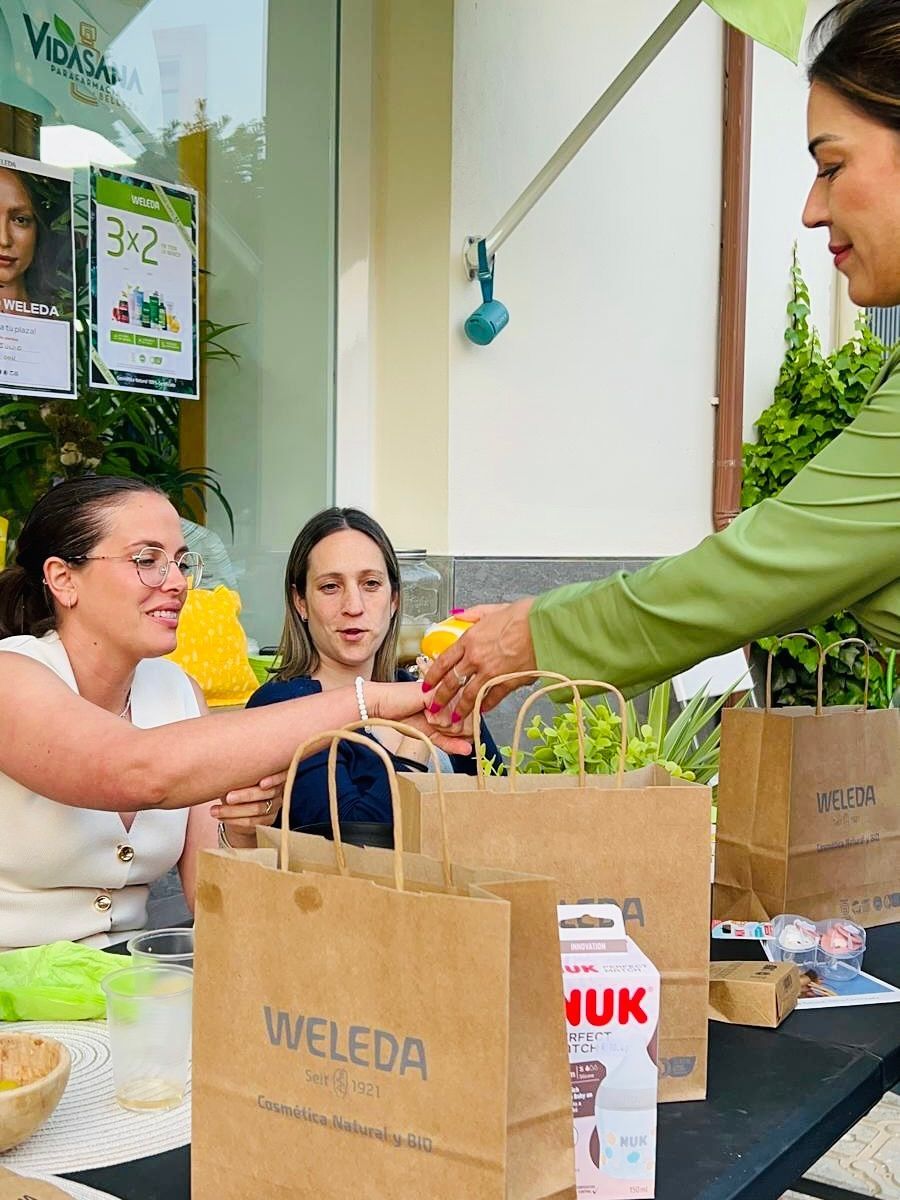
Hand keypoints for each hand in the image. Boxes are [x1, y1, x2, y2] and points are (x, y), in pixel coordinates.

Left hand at [210, 771, 285, 847]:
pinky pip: (251, 822)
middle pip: (265, 794)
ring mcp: (273, 807)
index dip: (274, 779)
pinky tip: (220, 816)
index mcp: (273, 774)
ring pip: (256, 809)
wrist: (237, 810)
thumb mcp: (238, 777)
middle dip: (244, 796)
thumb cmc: (236, 786)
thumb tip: (221, 764)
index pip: (281, 775)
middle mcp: (277, 791)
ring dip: (232, 810)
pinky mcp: (267, 821)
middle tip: (227, 798)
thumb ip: (238, 772)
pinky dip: (233, 819)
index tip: (261, 783)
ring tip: (214, 810)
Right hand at [364, 681, 472, 754]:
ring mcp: (449, 692)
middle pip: (466, 727)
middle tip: (431, 721)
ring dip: (439, 727)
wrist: (384, 706)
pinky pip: (446, 720)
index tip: (439, 726)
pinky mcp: (440, 693)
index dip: (455, 733)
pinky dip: (433, 722)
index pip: (472, 725)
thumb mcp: (432, 735)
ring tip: (426, 715)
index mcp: (457, 700)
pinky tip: (423, 711)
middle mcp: (456, 693)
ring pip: (457, 725)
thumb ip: (451, 744)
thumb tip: (469, 750)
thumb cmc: (405, 716)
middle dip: (447, 731)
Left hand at [422, 598, 536, 721]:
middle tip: (434, 707)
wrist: (544, 627)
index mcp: (470, 639)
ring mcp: (491, 673)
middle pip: (452, 682)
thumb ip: (473, 615)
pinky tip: (481, 711)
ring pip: (469, 695)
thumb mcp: (492, 609)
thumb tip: (459, 617)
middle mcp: (476, 658)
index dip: (433, 676)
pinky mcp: (507, 683)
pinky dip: (485, 706)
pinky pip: (492, 699)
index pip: (444, 661)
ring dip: (460, 708)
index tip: (427, 684)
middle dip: (440, 697)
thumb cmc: (523, 616)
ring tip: (454, 717)